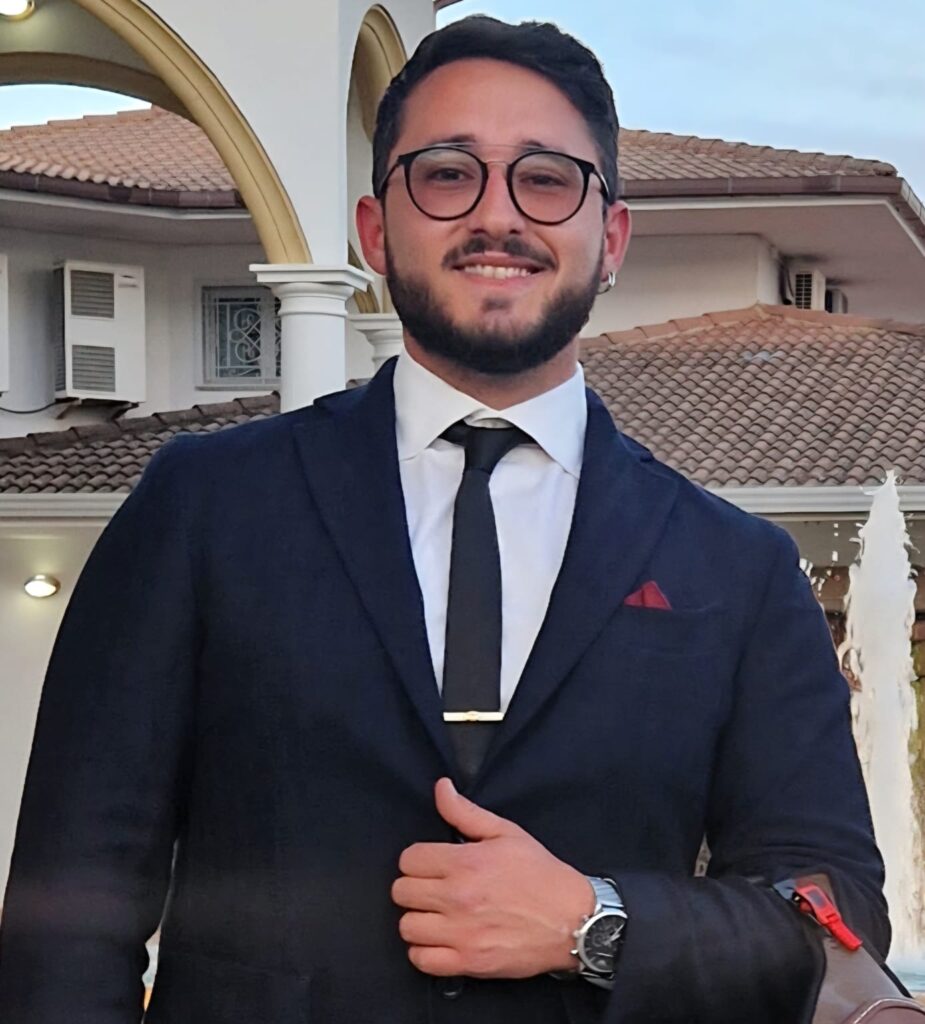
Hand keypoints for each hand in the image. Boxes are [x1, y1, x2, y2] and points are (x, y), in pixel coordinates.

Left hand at [392, 777, 594, 978]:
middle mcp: (458, 898)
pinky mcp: (469, 962)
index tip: (431, 865)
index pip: (408, 859)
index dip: (418, 859)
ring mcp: (462, 933)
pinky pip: (421, 960)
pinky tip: (440, 940)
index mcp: (465, 862)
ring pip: (407, 926)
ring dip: (418, 919)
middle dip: (414, 887)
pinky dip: (424, 952)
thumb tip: (441, 788)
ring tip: (436, 915)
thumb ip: (465, 811)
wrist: (573, 920)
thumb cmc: (541, 875)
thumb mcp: (506, 833)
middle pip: (402, 892)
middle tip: (434, 888)